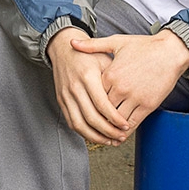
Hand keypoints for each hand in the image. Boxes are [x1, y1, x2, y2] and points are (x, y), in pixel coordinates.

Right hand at [47, 27, 131, 145]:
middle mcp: (74, 87)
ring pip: (79, 124)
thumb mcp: (104, 59)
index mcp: (87, 76)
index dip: (114, 118)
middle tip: (120, 137)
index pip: (102, 104)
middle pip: (91, 117)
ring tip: (110, 140)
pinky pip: (71, 122)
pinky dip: (84, 132)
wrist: (63, 48)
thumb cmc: (89, 55)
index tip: (125, 126)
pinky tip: (96, 135)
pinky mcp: (61, 100)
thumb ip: (113, 80)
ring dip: (95, 136)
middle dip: (108, 131)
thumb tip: (127, 102)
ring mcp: (65, 95)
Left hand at [72, 29, 188, 130]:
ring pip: (116, 120)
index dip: (88, 103)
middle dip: (97, 119)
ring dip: (110, 128)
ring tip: (105, 134)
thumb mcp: (116, 42)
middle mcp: (120, 88)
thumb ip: (93, 45)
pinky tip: (121, 134)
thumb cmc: (144, 46)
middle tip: (91, 127)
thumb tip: (72, 42)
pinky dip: (125, 131)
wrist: (170, 51)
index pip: (93, 95)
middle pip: (102, 110)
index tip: (83, 108)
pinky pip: (133, 122)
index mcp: (110, 74)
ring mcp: (134, 98)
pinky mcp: (147, 105)